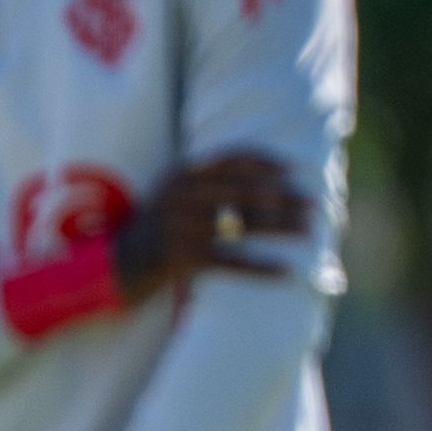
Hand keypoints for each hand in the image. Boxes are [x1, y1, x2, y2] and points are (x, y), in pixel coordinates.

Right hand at [128, 152, 317, 287]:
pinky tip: (286, 270)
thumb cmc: (156, 226)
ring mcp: (184, 227)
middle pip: (245, 192)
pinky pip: (233, 262)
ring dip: (281, 228)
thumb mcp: (172, 193)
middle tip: (313, 204)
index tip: (292, 171)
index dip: (265, 163)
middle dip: (284, 198)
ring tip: (308, 231)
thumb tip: (258, 179)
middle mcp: (183, 196)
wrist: (118, 262)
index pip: (231, 159)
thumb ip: (204, 181)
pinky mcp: (185, 259)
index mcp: (181, 174)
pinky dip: (262, 267)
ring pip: (244, 224)